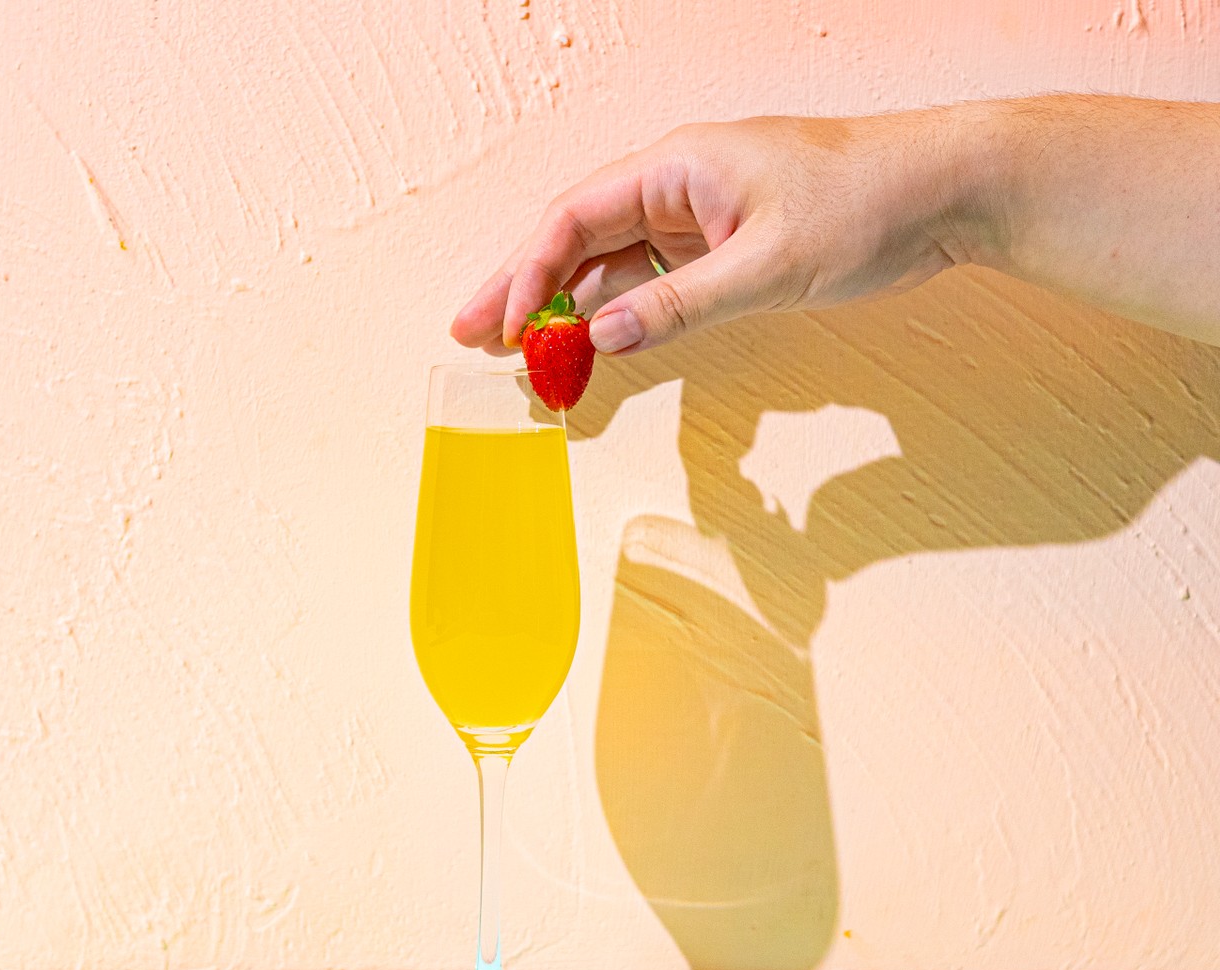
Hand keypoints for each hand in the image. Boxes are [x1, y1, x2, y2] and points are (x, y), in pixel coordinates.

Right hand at [451, 111, 983, 356]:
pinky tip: (594, 342)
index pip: (574, 218)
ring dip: (568, 307)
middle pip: (577, 239)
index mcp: (677, 167)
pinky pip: (654, 278)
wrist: (945, 192)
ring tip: (523, 353)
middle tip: (473, 335)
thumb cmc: (865, 202)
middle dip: (524, 288)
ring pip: (611, 262)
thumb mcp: (767, 264)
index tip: (498, 326)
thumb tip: (604, 339)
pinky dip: (621, 313)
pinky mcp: (724, 242)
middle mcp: (677, 184)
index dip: (527, 273)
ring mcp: (699, 214)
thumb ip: (680, 306)